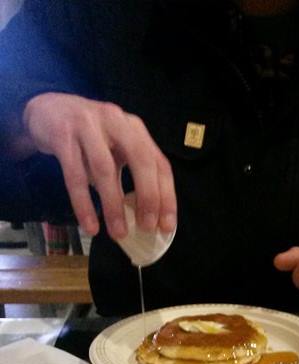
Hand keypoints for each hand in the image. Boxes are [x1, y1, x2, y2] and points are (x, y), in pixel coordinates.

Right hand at [23, 93, 176, 238]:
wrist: (47, 110)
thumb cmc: (89, 137)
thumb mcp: (116, 149)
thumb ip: (132, 175)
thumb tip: (147, 219)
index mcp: (134, 129)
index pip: (159, 162)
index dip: (166, 196)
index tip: (166, 226)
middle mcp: (116, 122)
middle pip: (140, 160)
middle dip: (147, 197)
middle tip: (147, 228)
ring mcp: (88, 126)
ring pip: (105, 169)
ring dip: (114, 206)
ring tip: (119, 234)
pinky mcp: (62, 136)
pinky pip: (74, 176)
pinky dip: (84, 204)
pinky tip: (91, 226)